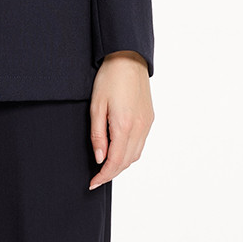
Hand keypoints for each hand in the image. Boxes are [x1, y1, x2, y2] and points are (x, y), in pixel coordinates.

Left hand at [88, 51, 152, 189]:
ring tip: (106, 167)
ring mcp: (146, 123)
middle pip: (127, 162)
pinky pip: (141, 144)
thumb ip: (98, 135)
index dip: (103, 176)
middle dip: (112, 173)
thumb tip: (100, 158)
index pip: (115, 162)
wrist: (129, 58)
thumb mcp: (96, 106)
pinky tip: (119, 151)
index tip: (92, 183)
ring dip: (121, 165)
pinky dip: (130, 153)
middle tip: (97, 178)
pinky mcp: (149, 118)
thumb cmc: (110, 78)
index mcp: (124, 126)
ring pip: (136, 155)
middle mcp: (139, 128)